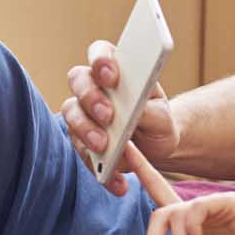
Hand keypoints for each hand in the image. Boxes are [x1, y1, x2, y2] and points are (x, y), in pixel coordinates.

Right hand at [62, 39, 179, 195]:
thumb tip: (136, 110)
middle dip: (91, 98)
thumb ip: (149, 110)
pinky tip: (118, 182)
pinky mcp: (81, 142)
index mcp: (114, 70)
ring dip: (87, 131)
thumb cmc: (157, 120)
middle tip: (108, 116)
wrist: (156, 146)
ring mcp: (83, 115)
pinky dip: (98, 168)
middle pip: (78, 81)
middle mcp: (92, 87)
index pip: (100, 53)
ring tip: (106, 148)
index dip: (101, 60)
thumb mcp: (162, 116)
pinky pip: (82, 153)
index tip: (111, 75)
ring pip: (72, 115)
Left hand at [116, 145, 234, 234]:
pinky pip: (196, 208)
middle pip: (160, 212)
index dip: (141, 168)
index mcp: (186, 222)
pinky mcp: (229, 201)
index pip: (158, 189)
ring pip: (176, 212)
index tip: (124, 146)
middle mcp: (198, 208)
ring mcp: (213, 203)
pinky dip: (191, 230)